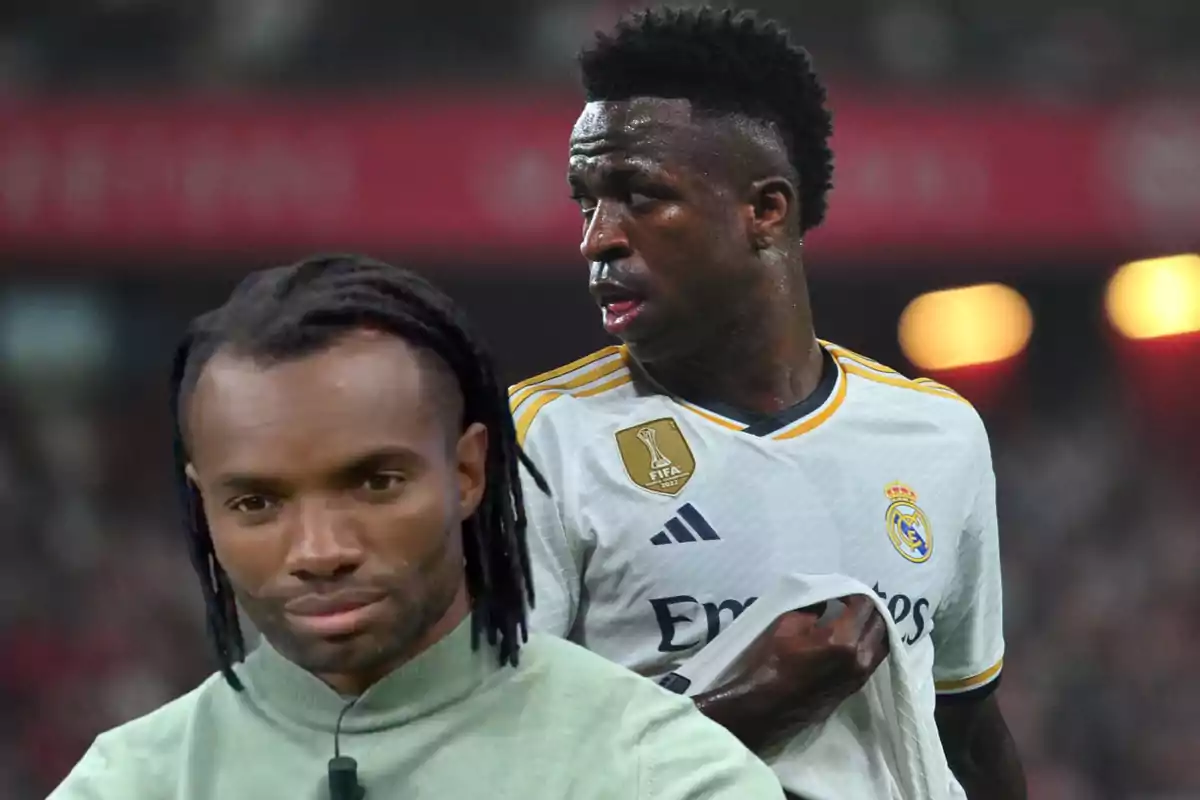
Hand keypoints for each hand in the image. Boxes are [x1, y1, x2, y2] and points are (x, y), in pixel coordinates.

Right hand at [694, 594, 889, 751]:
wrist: (764, 708)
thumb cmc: (770, 664)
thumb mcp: (785, 626)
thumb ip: (812, 611)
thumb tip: (826, 603)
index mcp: (843, 640)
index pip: (864, 606)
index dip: (853, 593)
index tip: (838, 592)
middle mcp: (860, 657)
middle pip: (879, 623)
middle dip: (867, 608)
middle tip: (848, 602)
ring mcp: (860, 675)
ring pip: (882, 643)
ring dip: (871, 627)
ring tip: (852, 619)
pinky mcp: (855, 687)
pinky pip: (873, 658)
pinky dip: (868, 643)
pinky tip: (851, 638)